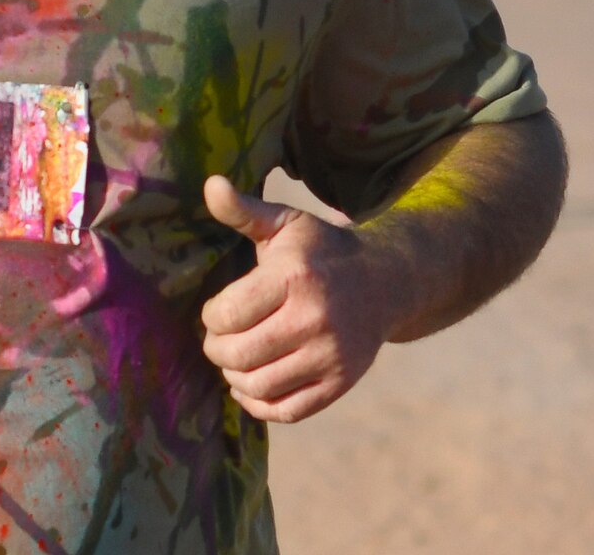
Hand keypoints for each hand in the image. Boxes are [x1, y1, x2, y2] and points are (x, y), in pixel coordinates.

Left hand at [198, 176, 392, 423]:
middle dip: (216, 349)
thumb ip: (244, 210)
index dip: (211, 316)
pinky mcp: (340, 384)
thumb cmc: (322, 251)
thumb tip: (209, 184)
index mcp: (295, 277)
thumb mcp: (285, 224)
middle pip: (238, 354)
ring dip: (234, 377)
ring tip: (235, 360)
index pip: (226, 314)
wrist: (384, 281)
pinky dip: (259, 403)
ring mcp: (331, 357)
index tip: (217, 310)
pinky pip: (286, 410)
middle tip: (218, 339)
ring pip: (258, 386)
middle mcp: (315, 320)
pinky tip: (252, 385)